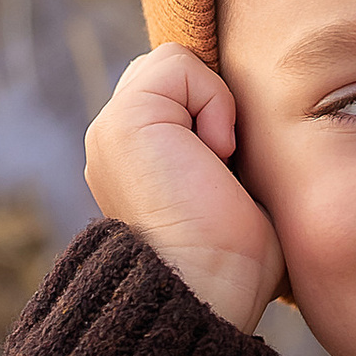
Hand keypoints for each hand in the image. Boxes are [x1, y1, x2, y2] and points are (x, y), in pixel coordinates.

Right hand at [84, 44, 283, 331]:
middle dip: (213, 104)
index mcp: (136, 162)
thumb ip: (220, 149)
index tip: (234, 161)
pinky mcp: (123, 122)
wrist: (210, 292)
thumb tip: (243, 123)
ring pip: (175, 64)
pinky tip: (215, 154)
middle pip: (176, 72)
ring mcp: (111, 131)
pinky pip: (177, 62)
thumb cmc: (236, 263)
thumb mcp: (232, 193)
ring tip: (218, 163)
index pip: (179, 93)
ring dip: (214, 104)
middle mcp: (115, 144)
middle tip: (225, 167)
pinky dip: (211, 100)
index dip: (217, 110)